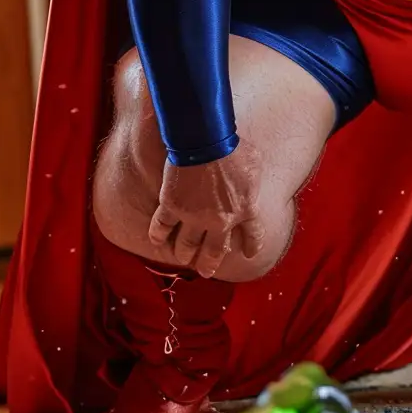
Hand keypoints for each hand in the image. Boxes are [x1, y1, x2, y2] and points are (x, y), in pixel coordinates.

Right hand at [110, 154, 274, 281]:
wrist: (206, 140)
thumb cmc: (234, 146)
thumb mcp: (255, 164)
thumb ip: (253, 181)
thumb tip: (252, 181)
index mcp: (245, 209)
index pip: (252, 235)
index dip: (251, 246)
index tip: (249, 253)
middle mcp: (221, 221)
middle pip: (216, 250)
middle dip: (211, 263)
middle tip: (207, 272)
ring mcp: (194, 217)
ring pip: (188, 244)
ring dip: (185, 254)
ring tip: (183, 260)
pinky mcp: (172, 207)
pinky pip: (162, 227)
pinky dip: (158, 235)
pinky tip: (156, 241)